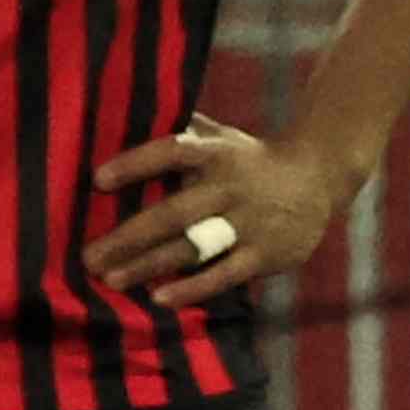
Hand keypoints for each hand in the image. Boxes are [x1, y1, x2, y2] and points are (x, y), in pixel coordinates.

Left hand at [82, 112, 361, 301]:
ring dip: (149, 265)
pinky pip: (224, 274)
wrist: (320, 176)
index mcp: (216, 153)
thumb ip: (179, 130)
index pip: (173, 152)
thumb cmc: (249, 159)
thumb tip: (124, 112)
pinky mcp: (267, 253)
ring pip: (193, 247)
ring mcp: (250, 222)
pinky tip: (159, 297)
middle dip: (128, 237)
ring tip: (111, 279)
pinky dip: (192, 287)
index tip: (97, 180)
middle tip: (88, 256)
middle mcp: (231, 187)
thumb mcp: (220, 136)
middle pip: (173, 213)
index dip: (136, 164)